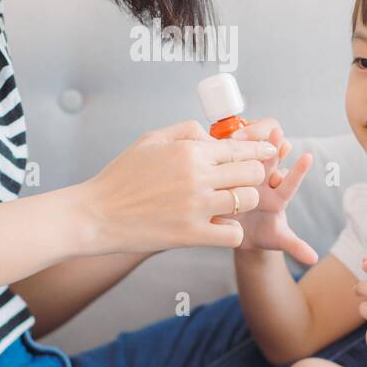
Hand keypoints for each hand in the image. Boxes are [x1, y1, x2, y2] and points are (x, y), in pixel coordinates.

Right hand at [81, 119, 277, 254]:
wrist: (96, 215)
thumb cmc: (122, 177)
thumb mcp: (150, 139)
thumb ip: (186, 131)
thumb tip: (213, 134)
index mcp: (189, 150)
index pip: (241, 148)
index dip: (260, 150)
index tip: (270, 152)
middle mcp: (197, 177)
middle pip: (252, 173)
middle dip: (254, 174)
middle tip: (245, 179)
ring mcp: (196, 207)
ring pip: (247, 201)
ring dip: (243, 201)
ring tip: (229, 202)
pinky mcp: (190, 235)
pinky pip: (232, 233)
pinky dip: (230, 230)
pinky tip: (217, 225)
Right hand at [226, 118, 316, 265]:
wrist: (240, 233)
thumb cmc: (263, 234)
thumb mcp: (278, 240)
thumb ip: (295, 246)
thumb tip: (314, 260)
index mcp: (278, 197)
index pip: (289, 183)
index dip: (298, 171)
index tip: (308, 157)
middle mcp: (264, 183)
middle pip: (271, 162)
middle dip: (274, 146)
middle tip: (276, 131)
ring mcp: (245, 178)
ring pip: (248, 157)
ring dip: (247, 144)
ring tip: (240, 133)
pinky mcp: (228, 177)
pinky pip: (227, 162)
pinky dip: (224, 153)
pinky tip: (214, 143)